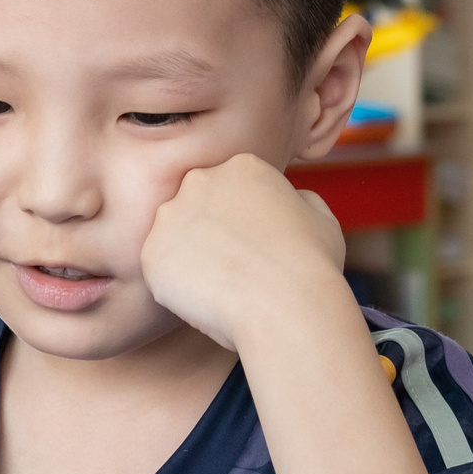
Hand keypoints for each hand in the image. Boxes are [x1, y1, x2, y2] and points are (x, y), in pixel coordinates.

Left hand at [139, 154, 346, 352]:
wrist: (286, 306)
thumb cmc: (311, 266)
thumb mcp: (320, 217)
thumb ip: (297, 201)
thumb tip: (290, 201)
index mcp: (242, 167)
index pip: (230, 191)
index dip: (240, 223)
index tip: (254, 248)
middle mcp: (200, 181)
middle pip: (196, 207)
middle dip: (209, 234)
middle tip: (234, 268)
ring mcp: (171, 217)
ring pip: (173, 238)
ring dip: (189, 259)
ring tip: (221, 287)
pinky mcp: (151, 254)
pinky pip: (160, 272)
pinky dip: (177, 289)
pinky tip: (206, 300)